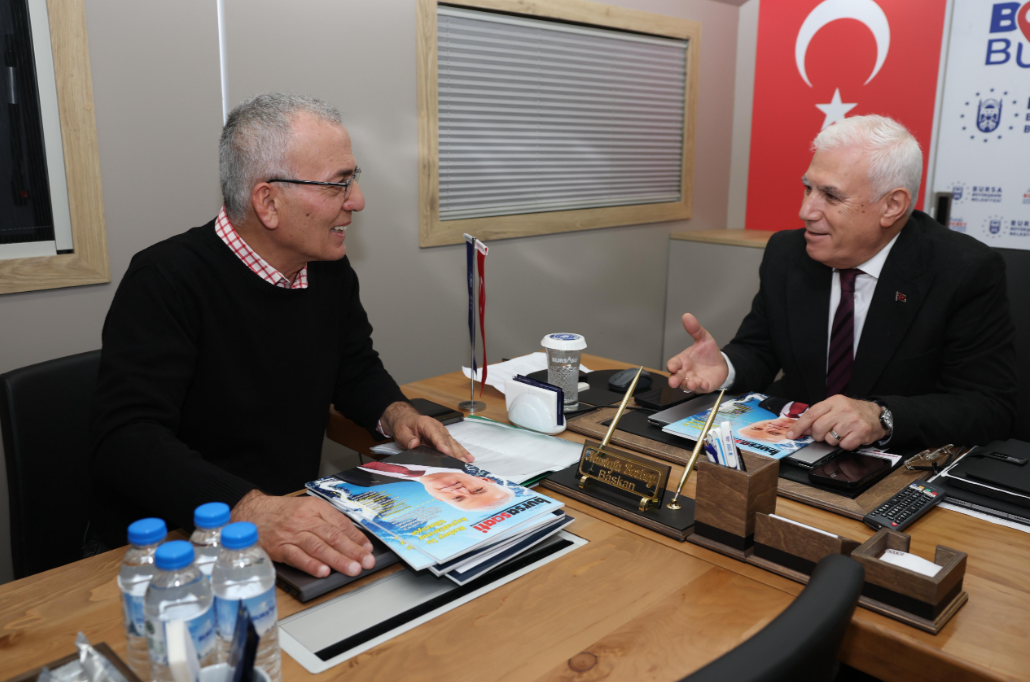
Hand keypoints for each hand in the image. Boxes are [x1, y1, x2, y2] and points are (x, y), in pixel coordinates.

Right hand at [231, 490, 374, 577]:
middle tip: (366, 562)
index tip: (368, 549)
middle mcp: (305, 520)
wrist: (252, 513)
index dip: (356, 537)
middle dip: (352, 550)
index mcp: (315, 508)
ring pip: (318, 547)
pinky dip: (311, 565)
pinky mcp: (279, 548)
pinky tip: (323, 572)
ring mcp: (292, 534)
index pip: (340, 523)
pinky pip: (297, 557)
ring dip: (337, 559)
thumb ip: (327, 521)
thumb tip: (351, 538)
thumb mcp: (307, 508)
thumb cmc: (283, 513)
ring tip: (352, 568)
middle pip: (332, 536)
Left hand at [380, 401, 472, 461]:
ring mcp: (442, 433)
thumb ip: (407, 438)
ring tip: (467, 461)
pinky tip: (468, 458)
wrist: (406, 419)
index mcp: (427, 424)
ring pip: (452, 443)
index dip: (442, 444)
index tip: (447, 453)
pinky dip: (461, 452)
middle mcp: (437, 428)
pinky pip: (453, 445)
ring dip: (460, 453)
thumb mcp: (401, 431)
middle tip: (460, 462)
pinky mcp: (444, 438)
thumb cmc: (404, 425)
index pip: (435, 434)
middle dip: (454, 452)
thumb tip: (414, 444)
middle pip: (447, 440)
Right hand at [666, 313, 728, 391]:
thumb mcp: (703, 338)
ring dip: (688, 385)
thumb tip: (687, 316)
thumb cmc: (708, 353)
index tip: (672, 366)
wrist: (722, 363)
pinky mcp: (703, 386)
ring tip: (692, 383)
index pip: (673, 364)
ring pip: (686, 385)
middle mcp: (686, 372)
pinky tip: (704, 383)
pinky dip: (701, 387)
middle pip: (676, 377)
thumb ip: (695, 329)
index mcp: (682, 361)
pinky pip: (700, 389)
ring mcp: (693, 380)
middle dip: (674, 380)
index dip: (672, 365)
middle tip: (673, 382)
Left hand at [786, 395, 885, 449]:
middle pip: (818, 429)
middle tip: (825, 433)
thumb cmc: (852, 411)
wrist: (877, 415)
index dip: (799, 426)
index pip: (811, 414)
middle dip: (818, 435)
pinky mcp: (861, 432)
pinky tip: (849, 437)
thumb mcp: (835, 407)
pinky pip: (843, 446)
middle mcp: (842, 410)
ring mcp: (852, 421)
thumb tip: (800, 428)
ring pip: (830, 439)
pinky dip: (844, 445)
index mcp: (833, 401)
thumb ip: (818, 415)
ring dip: (832, 440)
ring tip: (841, 433)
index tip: (792, 434)